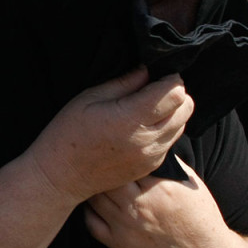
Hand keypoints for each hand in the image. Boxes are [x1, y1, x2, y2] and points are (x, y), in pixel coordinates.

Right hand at [25, 68, 192, 204]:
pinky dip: (165, 130)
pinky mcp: (150, 167)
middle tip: (153, 90)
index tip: (156, 76)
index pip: (175, 93)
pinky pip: (171, 141)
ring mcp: (151, 157)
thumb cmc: (68, 133)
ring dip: (172, 112)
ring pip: (182, 125)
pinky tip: (142, 127)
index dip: (170, 79)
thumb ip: (124, 83)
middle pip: (186, 108)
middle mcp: (147, 141)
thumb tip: (147, 71)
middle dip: (175, 94)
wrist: (61, 176)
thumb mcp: (89, 98)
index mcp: (130, 120)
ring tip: (147, 109)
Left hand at [85, 157, 226, 247]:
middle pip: (105, 179)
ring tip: (93, 178)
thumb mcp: (188, 181)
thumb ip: (166, 163)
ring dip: (93, 187)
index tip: (114, 147)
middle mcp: (139, 207)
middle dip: (101, 168)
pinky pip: (91, 223)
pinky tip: (94, 202)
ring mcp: (126, 227)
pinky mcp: (119, 244)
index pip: (125, 162)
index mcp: (158, 188)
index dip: (116, 153)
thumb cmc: (198, 214)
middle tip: (97, 160)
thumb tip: (146, 143)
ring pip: (94, 199)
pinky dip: (89, 210)